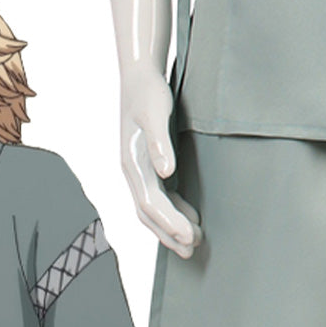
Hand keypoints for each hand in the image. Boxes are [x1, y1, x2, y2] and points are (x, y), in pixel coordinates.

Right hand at [119, 61, 202, 259]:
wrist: (139, 78)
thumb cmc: (148, 94)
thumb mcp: (155, 113)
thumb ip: (159, 143)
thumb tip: (166, 172)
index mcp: (132, 163)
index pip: (150, 203)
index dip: (169, 222)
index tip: (189, 236)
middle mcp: (133, 171)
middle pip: (149, 213)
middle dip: (169, 233)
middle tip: (193, 249)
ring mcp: (140, 170)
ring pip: (153, 209)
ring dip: (171, 226)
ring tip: (193, 242)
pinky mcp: (150, 164)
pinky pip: (160, 196)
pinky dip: (174, 210)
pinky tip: (191, 216)